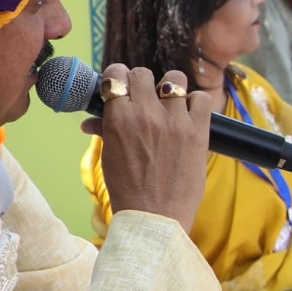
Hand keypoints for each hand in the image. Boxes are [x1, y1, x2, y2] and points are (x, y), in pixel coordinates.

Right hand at [93, 65, 213, 227]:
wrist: (154, 217)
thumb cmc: (128, 189)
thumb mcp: (109, 157)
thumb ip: (103, 130)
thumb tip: (90, 121)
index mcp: (118, 118)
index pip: (116, 75)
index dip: (118, 77)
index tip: (122, 86)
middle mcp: (145, 114)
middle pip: (143, 74)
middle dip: (142, 83)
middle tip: (145, 99)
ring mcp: (174, 121)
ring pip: (175, 79)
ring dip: (171, 88)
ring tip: (171, 104)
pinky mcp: (197, 131)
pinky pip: (201, 99)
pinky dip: (197, 103)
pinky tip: (190, 116)